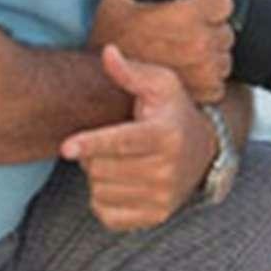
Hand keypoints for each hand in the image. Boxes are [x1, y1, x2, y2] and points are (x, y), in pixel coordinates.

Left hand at [60, 46, 219, 231]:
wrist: (205, 153)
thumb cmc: (173, 112)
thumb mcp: (161, 85)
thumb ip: (131, 71)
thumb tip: (108, 53)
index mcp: (165, 134)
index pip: (122, 141)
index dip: (92, 143)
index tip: (66, 148)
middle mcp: (166, 170)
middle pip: (101, 167)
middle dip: (92, 153)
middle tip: (108, 141)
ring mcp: (161, 198)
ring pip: (99, 190)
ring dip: (97, 175)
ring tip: (118, 160)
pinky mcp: (154, 217)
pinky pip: (106, 213)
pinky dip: (103, 198)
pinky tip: (120, 181)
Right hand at [88, 0, 234, 103]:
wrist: (102, 85)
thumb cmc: (110, 40)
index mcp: (188, 16)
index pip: (223, 2)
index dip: (210, 3)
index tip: (196, 7)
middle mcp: (202, 44)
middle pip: (225, 30)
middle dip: (209, 28)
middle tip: (182, 32)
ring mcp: (205, 71)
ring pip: (224, 56)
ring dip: (209, 54)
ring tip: (180, 53)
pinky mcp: (204, 93)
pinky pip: (219, 82)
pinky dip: (206, 79)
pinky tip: (183, 72)